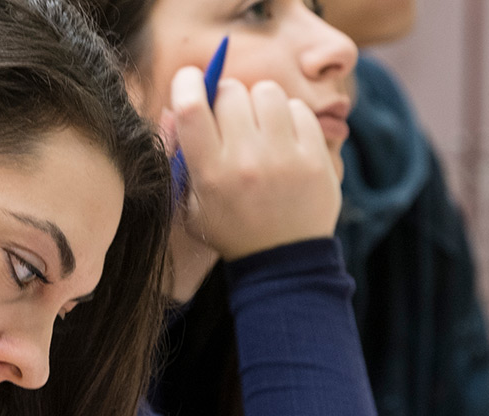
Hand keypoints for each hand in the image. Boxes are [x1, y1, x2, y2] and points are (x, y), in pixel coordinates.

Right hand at [165, 66, 341, 260]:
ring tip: (262, 127)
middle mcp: (245, 160)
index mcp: (210, 171)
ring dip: (260, 102)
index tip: (191, 80)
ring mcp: (283, 157)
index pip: (191, 106)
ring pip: (266, 92)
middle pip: (229, 91)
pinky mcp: (315, 157)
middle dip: (226, 97)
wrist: (284, 262)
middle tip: (232, 117)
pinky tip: (286, 139)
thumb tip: (174, 106)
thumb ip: (178, 156)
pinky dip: (290, 116)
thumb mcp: (192, 203)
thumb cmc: (232, 229)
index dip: (188, 82)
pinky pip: (299, 109)